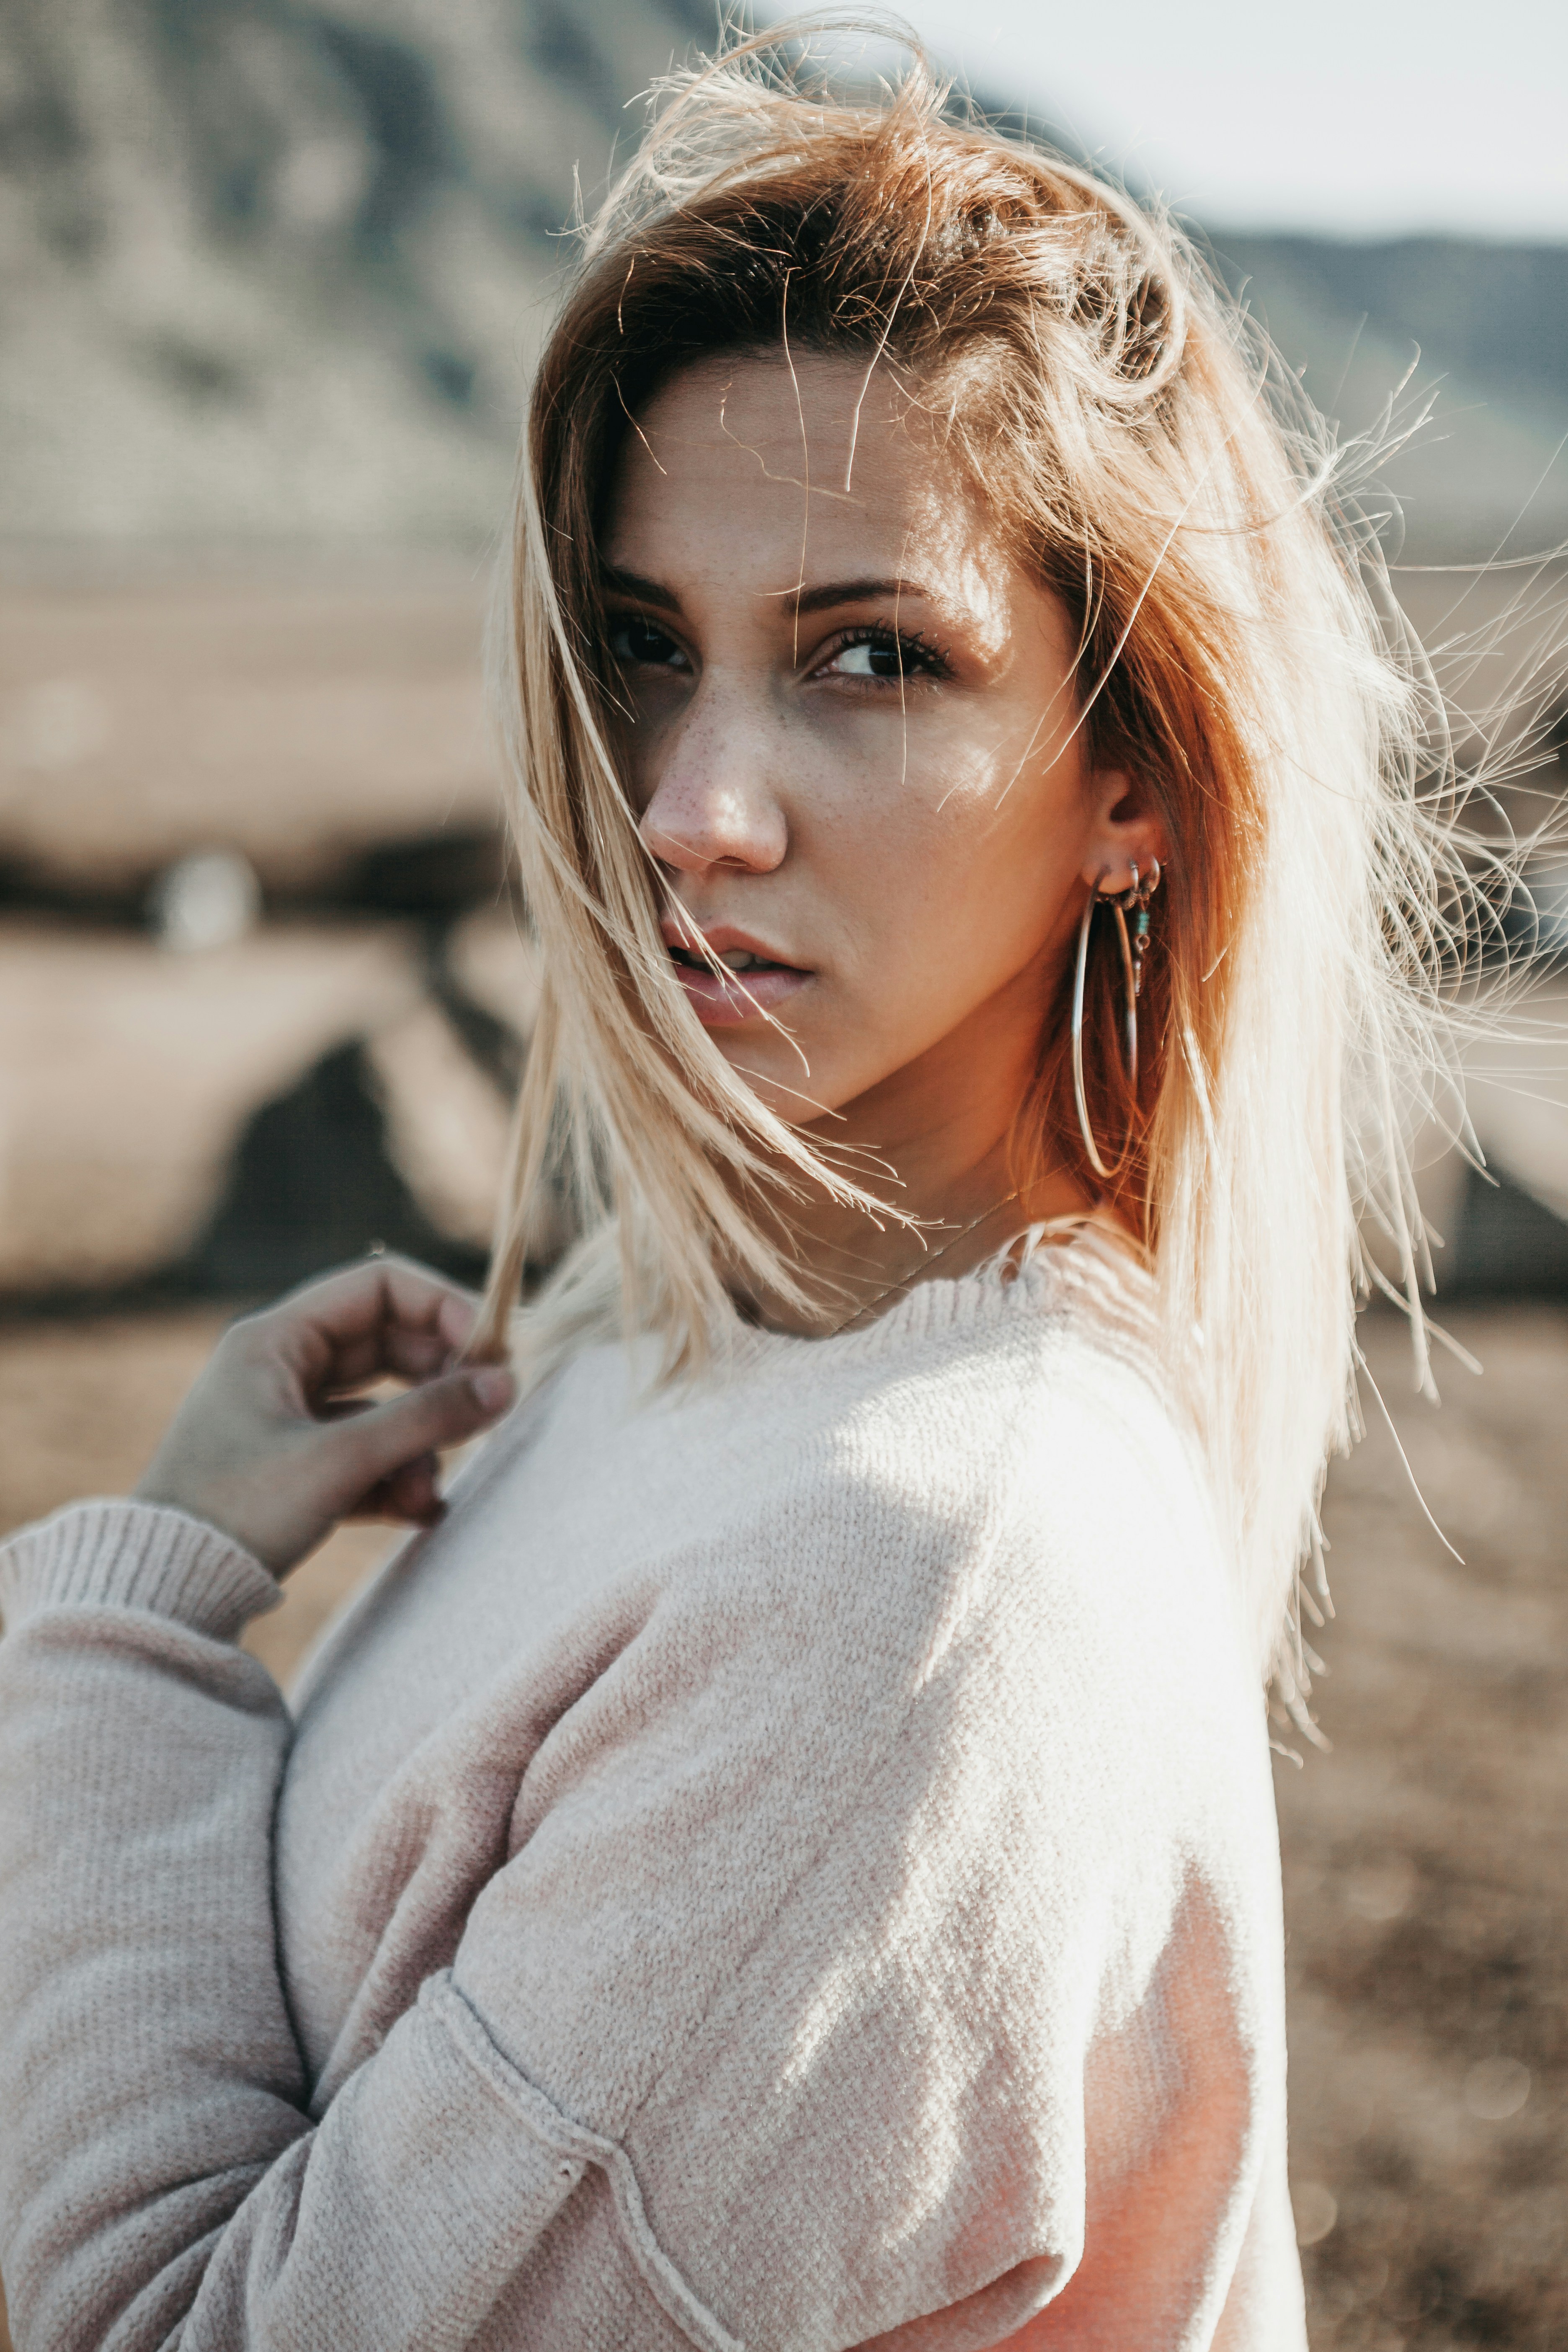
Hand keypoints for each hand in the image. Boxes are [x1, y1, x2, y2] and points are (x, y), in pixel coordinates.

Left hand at [134, 1257, 515, 1576]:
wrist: (166, 1594)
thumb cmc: (238, 1511)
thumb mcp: (340, 1460)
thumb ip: (426, 1418)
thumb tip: (505, 1385)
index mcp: (275, 1340)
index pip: (379, 1288)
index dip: (442, 1308)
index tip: (490, 1353)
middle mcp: (281, 1368)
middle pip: (389, 1348)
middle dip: (438, 1388)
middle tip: (487, 1415)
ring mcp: (288, 1419)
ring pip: (382, 1409)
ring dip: (418, 1448)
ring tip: (426, 1497)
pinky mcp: (295, 1469)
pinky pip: (365, 1455)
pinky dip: (395, 1479)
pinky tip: (418, 1513)